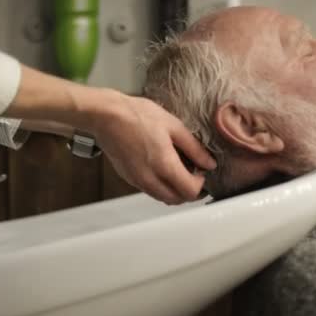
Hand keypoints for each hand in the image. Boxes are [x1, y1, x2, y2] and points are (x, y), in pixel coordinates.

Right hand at [92, 92, 216, 204]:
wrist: (106, 116)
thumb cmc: (137, 116)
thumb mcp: (173, 126)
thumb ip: (194, 148)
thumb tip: (209, 163)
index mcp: (164, 166)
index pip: (190, 191)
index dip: (201, 184)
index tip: (202, 170)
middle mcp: (150, 179)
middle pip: (177, 200)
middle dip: (190, 191)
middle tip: (194, 174)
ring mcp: (137, 181)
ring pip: (163, 198)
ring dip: (175, 191)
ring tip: (179, 172)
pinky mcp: (128, 179)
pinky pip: (150, 191)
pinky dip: (161, 187)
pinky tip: (162, 170)